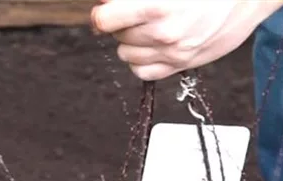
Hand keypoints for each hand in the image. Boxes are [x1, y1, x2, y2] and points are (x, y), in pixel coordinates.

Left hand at [91, 0, 282, 80]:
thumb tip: (107, 4)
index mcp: (157, 6)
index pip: (105, 20)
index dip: (102, 13)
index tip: (105, 9)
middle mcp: (163, 34)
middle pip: (116, 36)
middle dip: (121, 23)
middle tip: (136, 12)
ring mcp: (172, 53)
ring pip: (126, 55)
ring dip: (130, 42)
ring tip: (147, 27)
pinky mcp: (181, 65)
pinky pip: (143, 72)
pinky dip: (140, 61)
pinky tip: (150, 46)